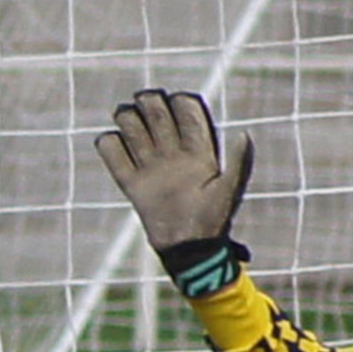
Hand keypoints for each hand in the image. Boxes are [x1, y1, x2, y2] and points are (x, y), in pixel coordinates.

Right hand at [95, 89, 253, 296]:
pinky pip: (111, 151)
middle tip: (146, 107)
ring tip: (130, 125)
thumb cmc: (213, 222)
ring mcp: (151, 166)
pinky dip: (108, 143)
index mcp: (197, 150)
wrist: (189, 251)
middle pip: (154, 109)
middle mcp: (173, 153)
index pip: (186, 108)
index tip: (178, 106)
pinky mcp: (132, 182)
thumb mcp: (230, 192)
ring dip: (126, 117)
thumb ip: (240, 164)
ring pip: (130, 123)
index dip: (180, 100)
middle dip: (149, 101)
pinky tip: (115, 148)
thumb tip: (244, 134)